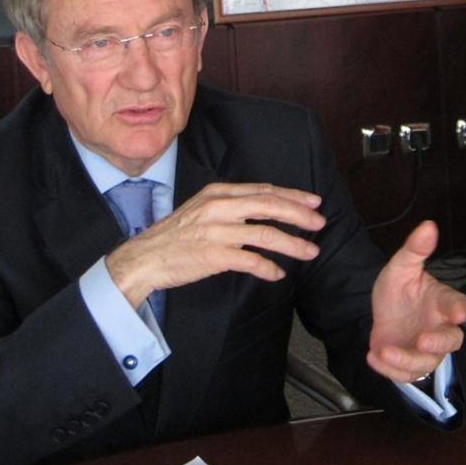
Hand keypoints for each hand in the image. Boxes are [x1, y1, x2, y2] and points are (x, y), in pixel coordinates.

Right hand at [105, 181, 324, 308]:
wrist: (145, 257)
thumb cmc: (174, 236)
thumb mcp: (202, 209)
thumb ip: (230, 206)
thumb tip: (262, 209)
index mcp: (218, 193)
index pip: (263, 190)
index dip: (291, 195)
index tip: (312, 201)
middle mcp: (220, 207)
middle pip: (269, 206)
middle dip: (299, 214)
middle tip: (320, 222)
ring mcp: (217, 231)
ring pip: (266, 234)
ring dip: (293, 244)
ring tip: (310, 252)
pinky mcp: (214, 255)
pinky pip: (250, 261)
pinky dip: (267, 268)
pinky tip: (277, 274)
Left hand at [367, 220, 465, 383]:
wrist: (382, 313)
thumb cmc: (400, 290)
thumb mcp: (401, 267)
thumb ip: (415, 249)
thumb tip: (428, 225)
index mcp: (442, 301)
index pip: (457, 305)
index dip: (459, 309)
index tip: (459, 312)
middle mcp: (439, 328)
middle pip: (451, 341)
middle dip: (438, 343)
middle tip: (422, 341)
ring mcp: (426, 350)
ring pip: (426, 363)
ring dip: (405, 360)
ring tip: (383, 351)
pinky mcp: (409, 365)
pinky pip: (405, 374)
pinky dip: (390, 370)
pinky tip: (373, 356)